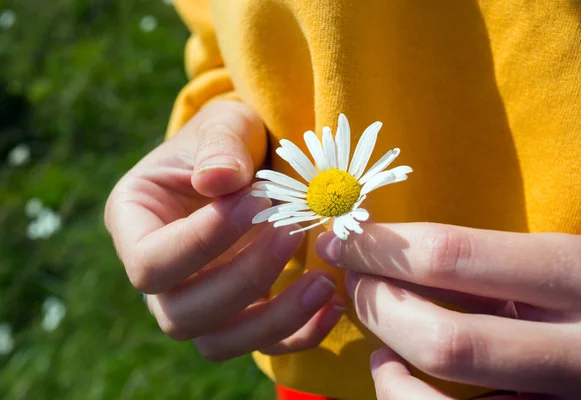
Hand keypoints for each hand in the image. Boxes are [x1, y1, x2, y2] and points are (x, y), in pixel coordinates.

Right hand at [105, 100, 344, 360]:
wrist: (251, 161)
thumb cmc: (230, 139)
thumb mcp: (224, 124)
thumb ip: (220, 145)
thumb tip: (218, 180)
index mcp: (133, 224)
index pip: (151, 261)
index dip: (204, 241)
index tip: (259, 200)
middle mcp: (157, 275)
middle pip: (181, 312)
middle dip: (245, 278)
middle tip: (292, 232)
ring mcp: (196, 301)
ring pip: (218, 342)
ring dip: (274, 319)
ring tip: (323, 283)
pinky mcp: (237, 315)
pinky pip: (258, 345)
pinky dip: (298, 334)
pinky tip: (332, 304)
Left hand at [316, 223, 580, 398]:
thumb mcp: (558, 262)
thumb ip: (494, 261)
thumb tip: (392, 250)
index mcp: (575, 274)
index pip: (450, 256)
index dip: (378, 249)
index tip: (340, 238)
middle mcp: (577, 348)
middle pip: (443, 337)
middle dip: (377, 303)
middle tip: (351, 277)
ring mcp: (561, 398)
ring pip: (446, 393)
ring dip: (388, 356)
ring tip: (372, 327)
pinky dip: (404, 396)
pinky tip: (392, 371)